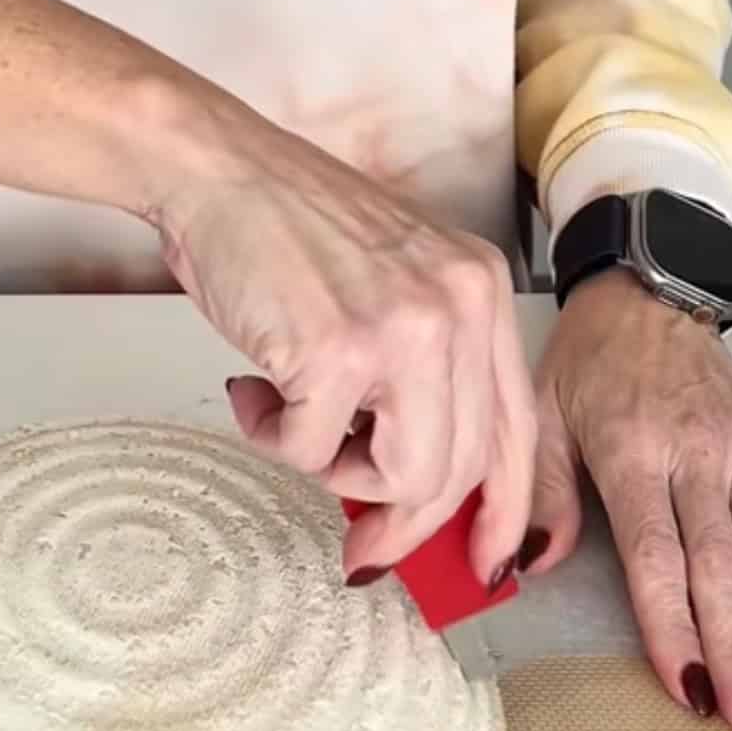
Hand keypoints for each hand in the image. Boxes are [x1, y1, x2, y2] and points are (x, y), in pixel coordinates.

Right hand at [155, 117, 536, 587]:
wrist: (215, 169)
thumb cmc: (284, 223)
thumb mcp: (388, 279)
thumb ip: (418, 366)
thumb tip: (408, 481)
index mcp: (478, 290)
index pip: (516, 428)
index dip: (505, 510)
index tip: (484, 561)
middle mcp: (458, 308)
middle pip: (459, 471)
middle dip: (406, 525)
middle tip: (363, 547)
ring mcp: (402, 329)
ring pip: (400, 477)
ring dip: (332, 472)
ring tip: (291, 421)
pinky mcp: (336, 350)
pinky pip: (309, 451)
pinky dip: (271, 436)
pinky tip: (253, 388)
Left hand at [524, 268, 731, 730]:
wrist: (648, 294)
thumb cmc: (585, 357)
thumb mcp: (540, 409)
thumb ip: (540, 489)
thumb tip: (527, 565)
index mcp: (632, 451)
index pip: (656, 556)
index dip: (673, 626)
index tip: (688, 688)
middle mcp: (696, 457)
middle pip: (720, 568)